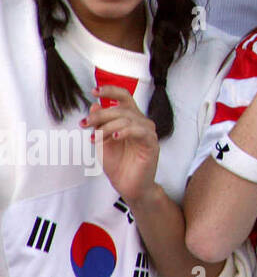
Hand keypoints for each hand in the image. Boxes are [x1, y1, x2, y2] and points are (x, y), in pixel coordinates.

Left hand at [86, 85, 158, 204]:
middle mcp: (140, 122)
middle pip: (121, 109)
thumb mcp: (102, 142)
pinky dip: (125, 131)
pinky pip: (139, 131)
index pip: (124, 97)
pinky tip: (115, 137)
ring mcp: (147, 132)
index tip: (94, 91)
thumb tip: (94, 105)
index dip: (111, 91)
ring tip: (96, 138)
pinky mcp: (151, 143)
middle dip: (100, 115)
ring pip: (128, 119)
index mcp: (130, 119)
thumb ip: (99, 124)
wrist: (128, 186)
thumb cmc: (119, 164)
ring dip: (108, 126)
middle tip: (85, 124)